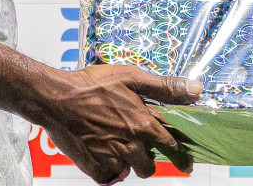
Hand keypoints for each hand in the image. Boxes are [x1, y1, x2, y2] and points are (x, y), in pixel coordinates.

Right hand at [26, 64, 201, 183]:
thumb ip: (165, 87)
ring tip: (117, 144)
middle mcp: (131, 144)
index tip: (187, 161)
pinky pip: (110, 177)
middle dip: (150, 158)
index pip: (172, 144)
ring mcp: (112, 158)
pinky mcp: (94, 168)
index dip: (181, 153)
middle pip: (151, 165)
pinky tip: (103, 152)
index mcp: (143, 123)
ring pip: (130, 170)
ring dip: (128, 161)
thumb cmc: (91, 85)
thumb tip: (196, 89)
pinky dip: (109, 169)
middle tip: (141, 147)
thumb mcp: (131, 77)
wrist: (56, 99)